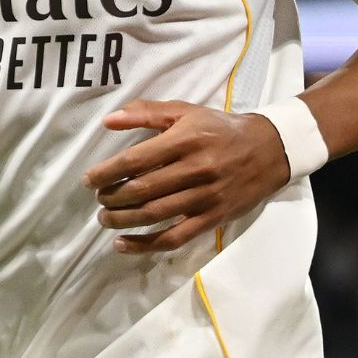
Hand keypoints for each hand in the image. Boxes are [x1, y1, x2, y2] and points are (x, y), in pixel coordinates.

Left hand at [82, 99, 289, 253]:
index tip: (89, 179)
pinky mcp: (212, 218)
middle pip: (142, 190)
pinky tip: (123, 244)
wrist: (268, 150)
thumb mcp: (185, 112)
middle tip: (98, 199)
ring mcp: (205, 197)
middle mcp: (195, 169)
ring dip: (123, 221)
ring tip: (105, 219)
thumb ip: (146, 113)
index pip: (136, 159)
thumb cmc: (219, 128)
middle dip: (112, 198)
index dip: (107, 172)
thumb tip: (108, 120)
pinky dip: (145, 245)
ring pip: (155, 215)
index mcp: (185, 140)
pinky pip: (174, 238)